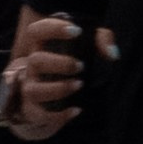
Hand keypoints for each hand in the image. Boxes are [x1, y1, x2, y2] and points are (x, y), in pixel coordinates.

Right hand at [0, 12, 109, 139]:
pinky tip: (76, 110)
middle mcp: (31, 67)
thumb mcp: (87, 47)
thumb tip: (113, 54)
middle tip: (80, 66)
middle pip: (35, 60)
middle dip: (59, 63)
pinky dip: (58, 115)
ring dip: (57, 89)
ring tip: (78, 85)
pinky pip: (38, 115)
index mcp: (41, 48)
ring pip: (33, 90)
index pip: (36, 31)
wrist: (48, 100)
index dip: (53, 28)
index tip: (77, 31)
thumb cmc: (69, 67)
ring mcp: (30, 88)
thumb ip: (101, 41)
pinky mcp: (31, 109)